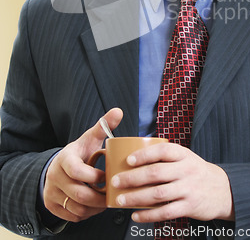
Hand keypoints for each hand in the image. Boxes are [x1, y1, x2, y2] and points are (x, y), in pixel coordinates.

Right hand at [43, 107, 122, 222]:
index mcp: (65, 159)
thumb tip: (118, 111)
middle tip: (112, 194)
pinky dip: (87, 214)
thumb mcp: (89, 138)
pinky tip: (94, 206)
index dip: (95, 177)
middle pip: (79, 194)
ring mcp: (52, 192)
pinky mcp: (52, 206)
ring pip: (77, 208)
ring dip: (95, 208)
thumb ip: (103, 126)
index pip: (77, 171)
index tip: (106, 176)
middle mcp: (55, 177)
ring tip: (106, 200)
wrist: (58, 166)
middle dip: (99, 197)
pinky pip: (73, 216)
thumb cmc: (79, 153)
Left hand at [110, 143, 233, 222]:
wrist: (222, 189)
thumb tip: (133, 155)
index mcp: (183, 155)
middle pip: (156, 173)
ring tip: (121, 199)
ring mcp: (188, 189)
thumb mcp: (185, 157)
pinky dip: (148, 215)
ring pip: (158, 194)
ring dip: (136, 197)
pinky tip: (136, 215)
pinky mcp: (189, 207)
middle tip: (116, 181)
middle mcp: (186, 170)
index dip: (144, 155)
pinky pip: (165, 212)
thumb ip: (165, 157)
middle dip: (132, 178)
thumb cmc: (195, 171)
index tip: (128, 160)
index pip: (162, 151)